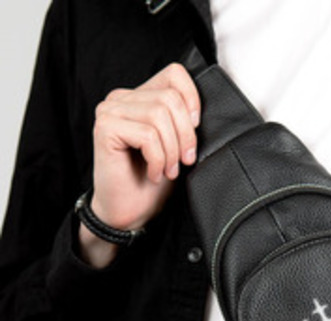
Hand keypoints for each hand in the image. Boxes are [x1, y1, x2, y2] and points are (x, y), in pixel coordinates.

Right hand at [78, 62, 199, 267]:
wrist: (129, 212)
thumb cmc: (152, 181)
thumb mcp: (177, 146)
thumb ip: (183, 121)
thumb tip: (201, 110)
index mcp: (140, 96)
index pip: (175, 74)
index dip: (193, 99)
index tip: (196, 129)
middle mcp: (121, 98)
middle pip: (170, 98)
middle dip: (185, 135)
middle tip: (183, 162)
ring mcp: (110, 110)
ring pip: (159, 115)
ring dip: (171, 150)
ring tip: (167, 170)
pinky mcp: (105, 128)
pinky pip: (147, 135)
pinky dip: (158, 159)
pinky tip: (153, 173)